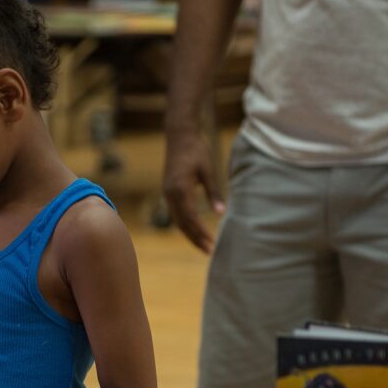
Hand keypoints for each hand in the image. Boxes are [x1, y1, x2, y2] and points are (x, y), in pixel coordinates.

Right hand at [162, 127, 224, 253]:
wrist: (179, 137)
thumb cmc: (196, 150)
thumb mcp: (208, 170)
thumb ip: (214, 192)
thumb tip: (221, 213)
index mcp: (180, 189)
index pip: (191, 218)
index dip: (201, 232)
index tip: (212, 242)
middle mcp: (170, 194)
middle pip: (182, 223)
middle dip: (195, 238)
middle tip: (209, 251)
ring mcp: (167, 193)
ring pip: (177, 220)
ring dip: (189, 234)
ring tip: (202, 244)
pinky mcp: (168, 192)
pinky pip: (175, 213)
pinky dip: (184, 224)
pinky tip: (193, 229)